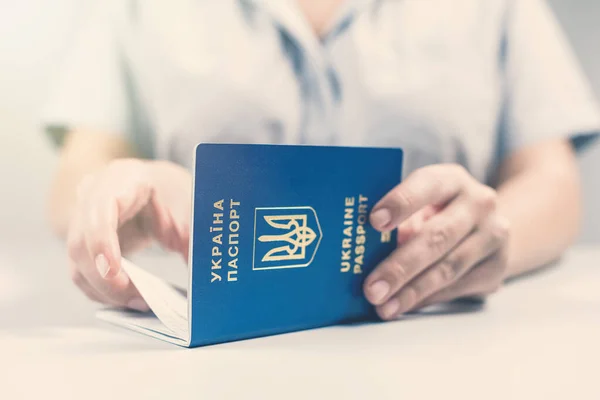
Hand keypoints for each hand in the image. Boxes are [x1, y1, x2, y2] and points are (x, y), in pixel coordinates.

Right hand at [66, 159, 191, 310]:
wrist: (156, 183)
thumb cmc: (170, 190)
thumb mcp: (187, 202)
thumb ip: (189, 231)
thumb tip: (195, 266)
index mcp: (120, 178)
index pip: (99, 211)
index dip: (102, 243)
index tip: (114, 272)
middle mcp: (92, 198)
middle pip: (81, 244)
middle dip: (107, 280)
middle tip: (140, 301)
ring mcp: (82, 221)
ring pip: (78, 264)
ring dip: (105, 291)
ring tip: (140, 304)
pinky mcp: (84, 244)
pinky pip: (83, 273)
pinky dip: (103, 291)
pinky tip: (128, 300)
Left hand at [364, 164, 509, 319]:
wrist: (488, 226)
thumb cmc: (437, 212)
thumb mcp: (420, 205)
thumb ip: (399, 221)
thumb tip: (365, 251)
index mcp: (451, 179)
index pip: (427, 185)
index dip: (401, 202)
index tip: (374, 222)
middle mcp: (479, 203)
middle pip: (437, 237)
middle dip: (400, 266)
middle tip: (372, 288)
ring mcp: (493, 235)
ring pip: (448, 269)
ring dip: (411, 292)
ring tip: (384, 306)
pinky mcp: (497, 266)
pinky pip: (457, 287)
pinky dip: (426, 299)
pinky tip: (404, 306)